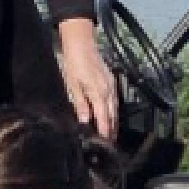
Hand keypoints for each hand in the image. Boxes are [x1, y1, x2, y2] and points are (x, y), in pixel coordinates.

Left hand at [58, 21, 118, 138]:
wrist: (82, 45)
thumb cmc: (74, 65)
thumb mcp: (73, 86)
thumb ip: (80, 104)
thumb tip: (84, 121)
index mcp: (98, 94)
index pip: (103, 118)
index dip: (104, 131)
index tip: (104, 143)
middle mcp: (108, 91)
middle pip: (112, 115)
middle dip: (111, 129)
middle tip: (110, 143)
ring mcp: (112, 86)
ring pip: (115, 108)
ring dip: (114, 121)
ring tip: (112, 133)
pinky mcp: (112, 81)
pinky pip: (115, 100)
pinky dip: (114, 110)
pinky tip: (111, 115)